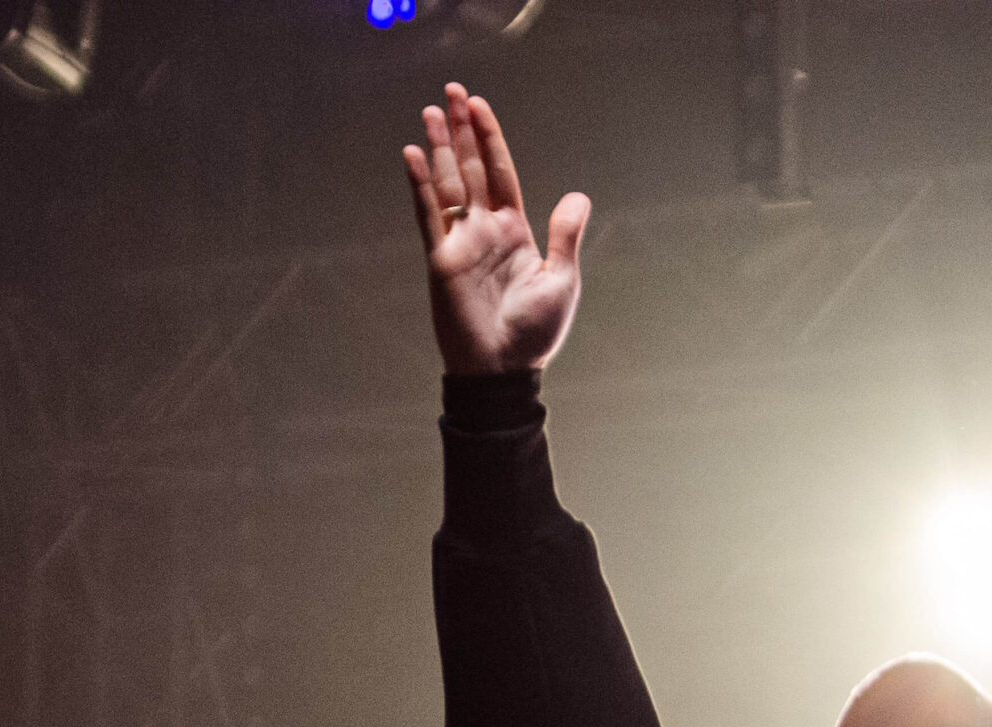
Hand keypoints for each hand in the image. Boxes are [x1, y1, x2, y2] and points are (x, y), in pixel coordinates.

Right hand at [403, 84, 590, 374]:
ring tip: (431, 111)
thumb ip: (565, 235)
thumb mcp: (561, 279)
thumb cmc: (535, 333)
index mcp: (514, 232)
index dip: (490, 139)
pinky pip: (428, 214)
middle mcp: (484, 231)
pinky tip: (412, 154)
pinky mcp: (441, 259)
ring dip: (439, 147)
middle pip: (471, 169)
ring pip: (448, 183)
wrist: (505, 370)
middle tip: (452, 91)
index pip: (500, 174)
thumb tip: (579, 196)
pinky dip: (420, 184)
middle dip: (461, 131)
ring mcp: (460, 243)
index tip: (479, 106)